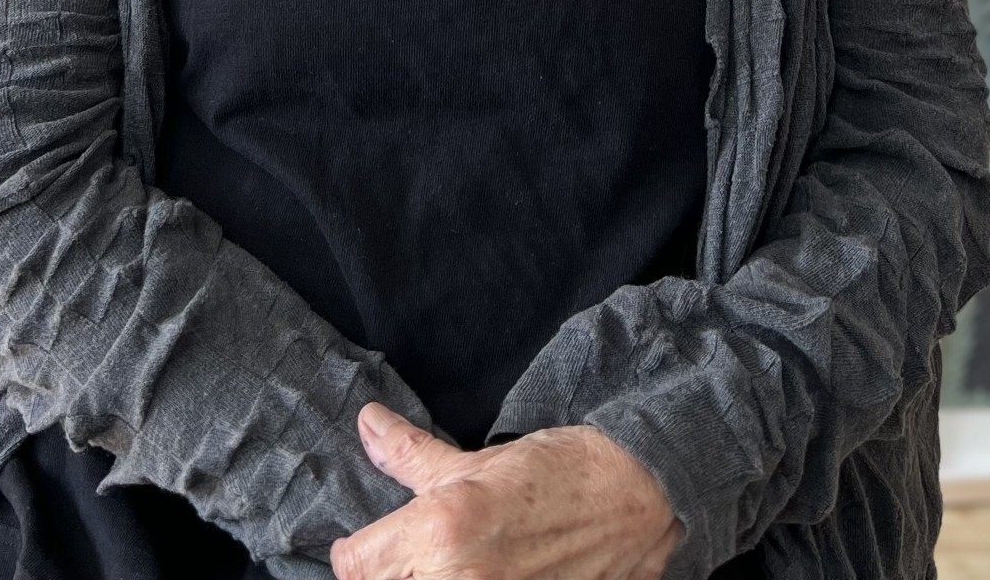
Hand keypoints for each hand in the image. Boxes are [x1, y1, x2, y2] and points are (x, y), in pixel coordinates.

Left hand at [329, 401, 682, 579]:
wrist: (636, 499)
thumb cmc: (559, 472)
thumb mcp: (478, 461)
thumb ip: (412, 453)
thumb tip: (367, 425)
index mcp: (440, 530)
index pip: (354, 564)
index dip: (356, 551)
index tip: (367, 543)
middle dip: (388, 571)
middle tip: (411, 551)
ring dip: (421, 579)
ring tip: (446, 562)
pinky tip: (478, 574)